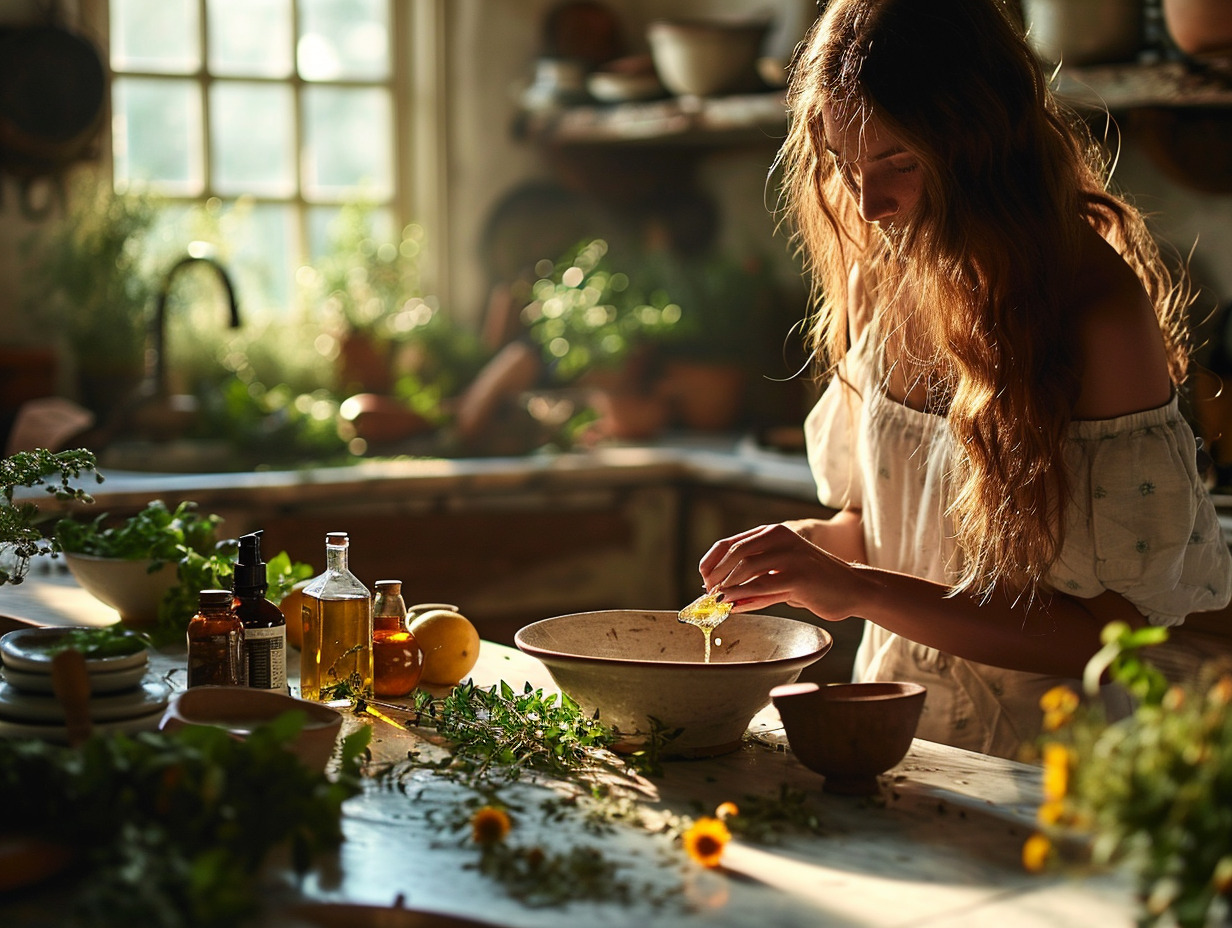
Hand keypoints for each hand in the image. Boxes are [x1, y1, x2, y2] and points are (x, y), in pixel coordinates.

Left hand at [698, 522, 867, 620]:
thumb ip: (754, 581)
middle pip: (734, 553)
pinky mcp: (798, 576)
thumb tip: (721, 597)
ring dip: (727, 587)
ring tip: (719, 601)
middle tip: (709, 594)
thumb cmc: (813, 583)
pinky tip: (734, 607)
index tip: (702, 579)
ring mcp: (790, 555)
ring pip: (746, 568)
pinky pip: (761, 587)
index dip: (710, 562)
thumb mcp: (780, 575)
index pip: (729, 543)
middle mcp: (780, 538)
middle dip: (715, 575)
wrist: (851, 588)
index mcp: (772, 533)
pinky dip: (742, 598)